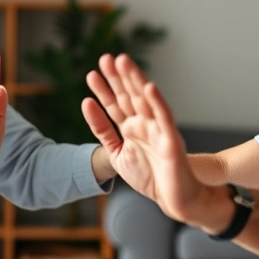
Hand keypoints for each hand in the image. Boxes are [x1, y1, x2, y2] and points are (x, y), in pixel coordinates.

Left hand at [81, 54, 209, 224]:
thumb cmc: (149, 177)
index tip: (91, 74)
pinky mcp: (171, 140)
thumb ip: (102, 130)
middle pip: (129, 96)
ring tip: (123, 61)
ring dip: (135, 80)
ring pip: (145, 100)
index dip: (103, 89)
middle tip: (106, 58)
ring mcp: (159, 129)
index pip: (114, 104)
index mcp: (132, 128)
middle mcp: (145, 124)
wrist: (173, 200)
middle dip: (118, 77)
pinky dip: (157, 102)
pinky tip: (149, 87)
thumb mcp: (117, 153)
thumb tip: (86, 103)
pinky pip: (164, 118)